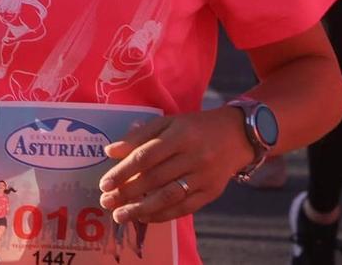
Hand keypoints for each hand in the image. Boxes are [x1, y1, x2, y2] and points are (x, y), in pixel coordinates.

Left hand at [98, 107, 248, 223]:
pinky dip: (162, 215)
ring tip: (120, 215)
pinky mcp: (211, 192)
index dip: (123, 171)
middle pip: (155, 178)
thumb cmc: (194, 128)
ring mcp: (204, 176)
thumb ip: (139, 136)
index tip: (104, 183)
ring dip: (141, 209)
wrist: (236, 135)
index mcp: (180, 135)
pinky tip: (144, 218)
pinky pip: (184, 208)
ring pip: (169, 196)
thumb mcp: (168, 123)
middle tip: (106, 202)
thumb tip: (110, 151)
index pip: (146, 156)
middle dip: (127, 193)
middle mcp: (194, 156)